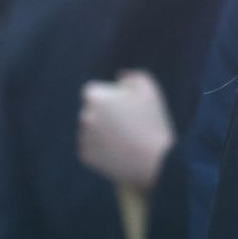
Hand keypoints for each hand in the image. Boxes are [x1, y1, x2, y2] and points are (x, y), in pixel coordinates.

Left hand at [78, 71, 174, 190]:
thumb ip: (132, 77)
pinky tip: (119, 151)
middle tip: (127, 125)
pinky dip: (101, 149)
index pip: (93, 92)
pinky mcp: (86, 156)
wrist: (154, 161)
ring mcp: (84, 137)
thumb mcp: (149, 90)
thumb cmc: (152, 122)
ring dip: (102, 132)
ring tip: (125, 139)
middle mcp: (84, 116)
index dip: (109, 98)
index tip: (125, 108)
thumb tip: (120, 77)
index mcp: (95, 97)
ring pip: (90, 130)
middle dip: (104, 115)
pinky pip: (91, 148)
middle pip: (91, 111)